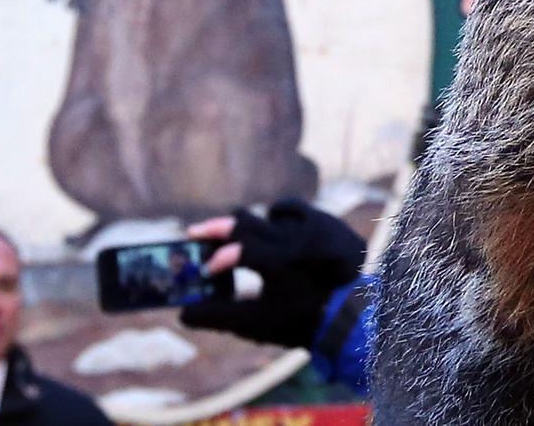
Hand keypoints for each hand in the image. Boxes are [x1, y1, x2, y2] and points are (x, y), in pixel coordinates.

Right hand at [179, 198, 365, 347]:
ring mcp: (308, 226)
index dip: (215, 259)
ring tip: (235, 240)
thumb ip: (217, 317)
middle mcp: (292, 238)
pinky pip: (289, 209)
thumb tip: (184, 314)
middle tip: (196, 234)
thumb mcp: (255, 323)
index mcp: (277, 263)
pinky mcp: (321, 220)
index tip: (205, 270)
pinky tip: (269, 229)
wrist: (349, 316)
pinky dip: (275, 217)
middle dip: (215, 229)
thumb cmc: (298, 322)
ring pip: (263, 214)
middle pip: (241, 221)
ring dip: (246, 227)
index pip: (235, 251)